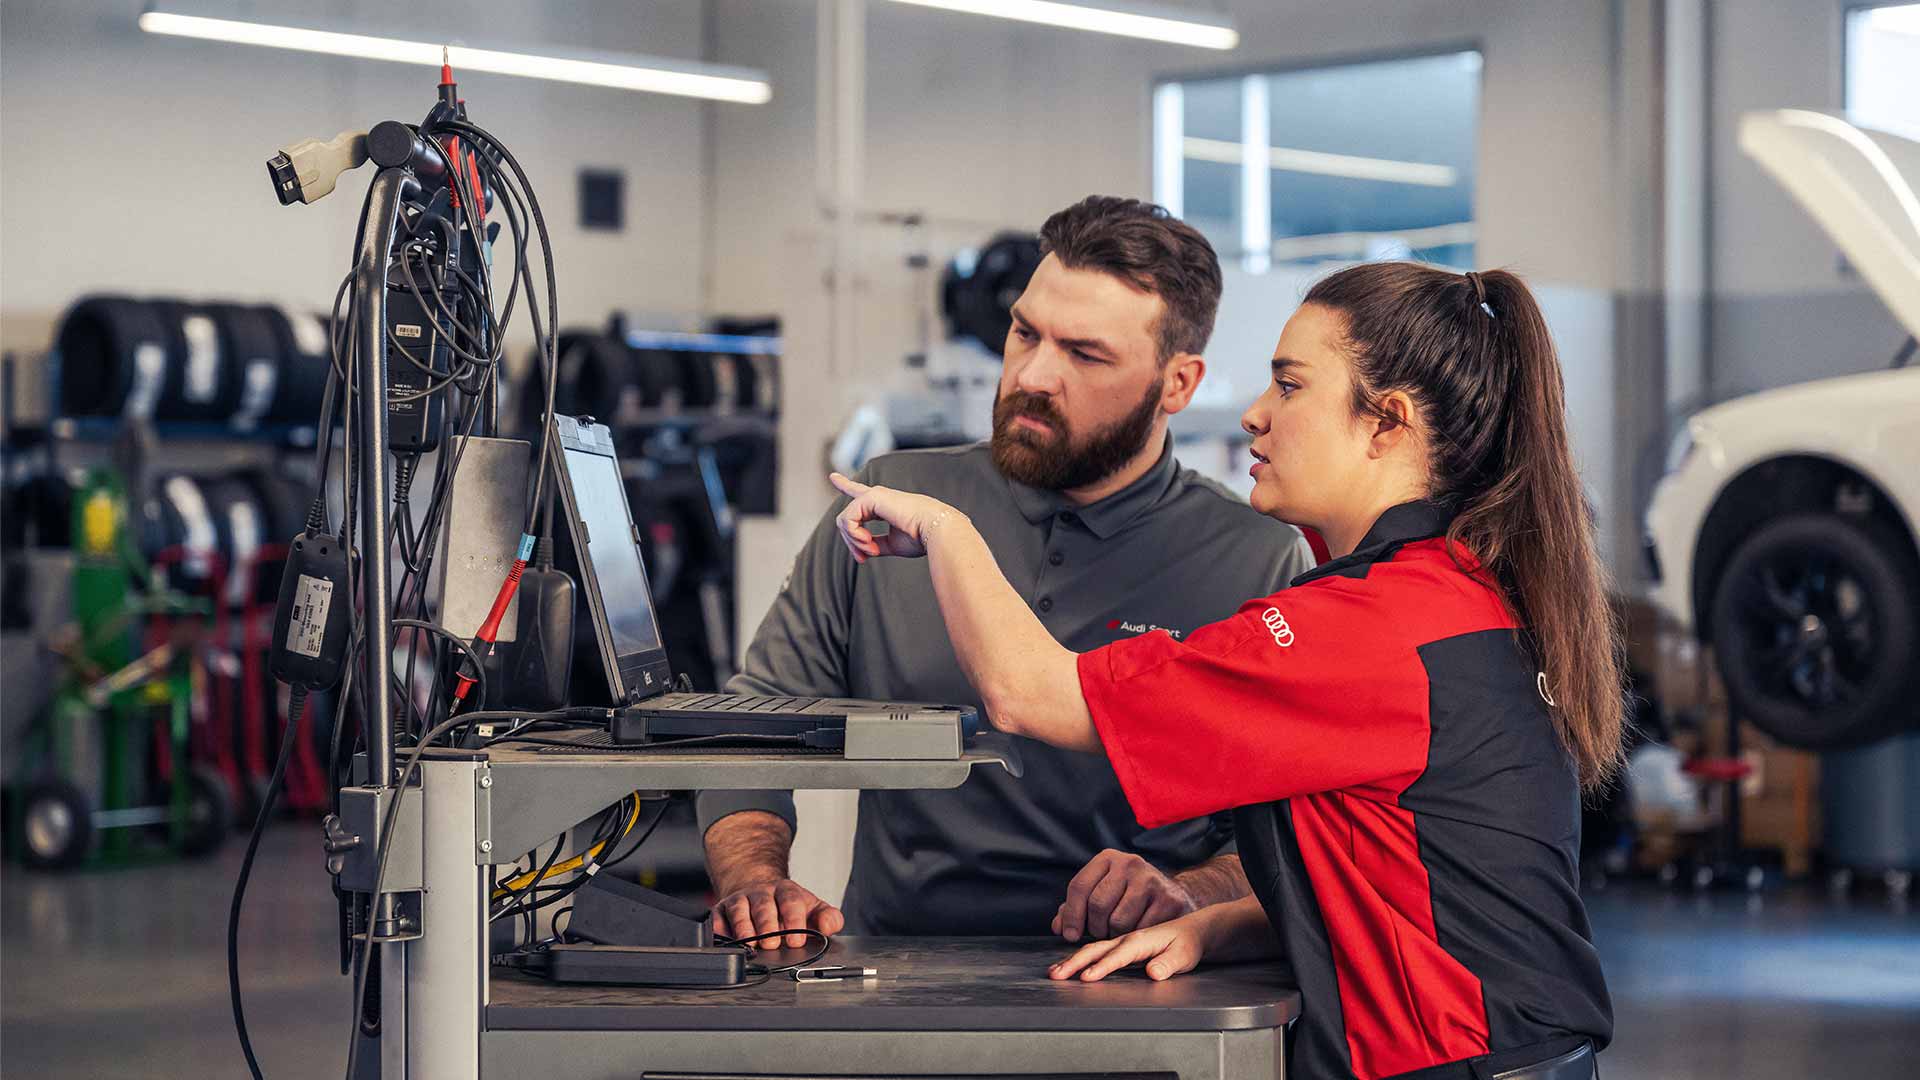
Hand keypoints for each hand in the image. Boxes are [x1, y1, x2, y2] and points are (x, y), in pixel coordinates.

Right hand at [709, 877, 845, 950]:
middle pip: (763, 905)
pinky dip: (721, 929)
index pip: (791, 901)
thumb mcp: (813, 909)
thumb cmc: (788, 907)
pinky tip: (726, 941)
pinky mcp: (722, 910)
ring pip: (739, 909)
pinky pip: (718, 918)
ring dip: (744, 927)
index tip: (797, 939)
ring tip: (750, 943)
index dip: (794, 920)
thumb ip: (828, 918)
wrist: (758, 892)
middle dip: (767, 925)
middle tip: (772, 943)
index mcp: (786, 891)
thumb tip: (829, 926)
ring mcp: (740, 900)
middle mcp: (761, 893)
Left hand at [828, 472, 959, 561]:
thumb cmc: (922, 538)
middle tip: (864, 558)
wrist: (937, 531)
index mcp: (885, 505)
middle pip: (848, 519)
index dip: (845, 485)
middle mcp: (878, 496)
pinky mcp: (871, 497)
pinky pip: (848, 519)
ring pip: (844, 520)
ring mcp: (874, 494)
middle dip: (851, 542)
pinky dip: (854, 535)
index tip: (832, 476)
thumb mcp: (893, 544)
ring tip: (870, 550)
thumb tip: (863, 550)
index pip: (861, 494)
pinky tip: (868, 542)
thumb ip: (877, 543)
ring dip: (853, 541)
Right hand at [1049, 909, 1210, 981]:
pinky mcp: (1119, 943)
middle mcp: (1127, 937)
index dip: (1103, 966)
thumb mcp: (1185, 955)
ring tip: (1054, 972)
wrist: (1191, 927)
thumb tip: (1154, 972)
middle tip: (1056, 975)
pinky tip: (1067, 962)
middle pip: (1097, 949)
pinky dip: (1078, 954)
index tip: (1087, 978)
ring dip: (1072, 959)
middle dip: (1075, 962)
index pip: (1120, 955)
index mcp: (1142, 939)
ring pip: (1092, 946)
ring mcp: (1121, 939)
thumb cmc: (1187, 942)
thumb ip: (1169, 963)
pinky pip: (1095, 946)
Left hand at [1053, 849, 1196, 942]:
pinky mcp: (1168, 899)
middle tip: (1100, 933)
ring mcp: (1151, 879)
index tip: (1069, 935)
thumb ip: (1076, 908)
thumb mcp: (1101, 893)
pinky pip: (1141, 930)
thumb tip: (1059, 926)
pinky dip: (1135, 938)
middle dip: (1094, 927)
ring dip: (1114, 935)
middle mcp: (1129, 863)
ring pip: (1118, 921)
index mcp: (1108, 858)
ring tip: (1118, 932)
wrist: (1171, 894)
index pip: (1079, 886)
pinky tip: (1137, 933)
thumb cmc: (1127, 896)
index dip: (1071, 915)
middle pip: (1098, 904)